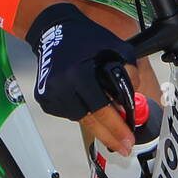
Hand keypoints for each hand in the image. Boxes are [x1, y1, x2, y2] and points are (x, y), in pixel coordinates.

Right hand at [24, 2, 137, 151]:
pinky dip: (81, 111)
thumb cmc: (86, 37)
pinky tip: (88, 102)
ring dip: (95, 121)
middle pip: (90, 121)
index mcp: (77, 74)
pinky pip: (68, 113)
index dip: (117, 128)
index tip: (129, 141)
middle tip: (124, 147)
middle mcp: (60, 87)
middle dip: (109, 136)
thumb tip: (134, 98)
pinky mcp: (44, 99)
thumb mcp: (115, 47)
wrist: (52, 30)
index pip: (101, 109)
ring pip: (79, 119)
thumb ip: (130, 71)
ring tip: (110, 120)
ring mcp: (49, 95)